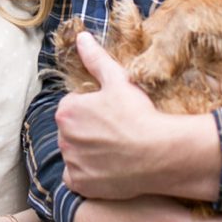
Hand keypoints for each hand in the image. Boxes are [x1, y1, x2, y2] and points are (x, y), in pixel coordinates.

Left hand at [55, 32, 221, 200]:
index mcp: (67, 111)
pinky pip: (78, 178)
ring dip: (89, 153)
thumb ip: (96, 59)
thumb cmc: (140, 114)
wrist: (159, 152)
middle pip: (72, 132)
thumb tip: (81, 37)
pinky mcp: (80, 184)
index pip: (73, 108)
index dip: (93, 110)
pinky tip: (110, 168)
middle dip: (88, 131)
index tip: (112, 114)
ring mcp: (71, 163)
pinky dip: (90, 175)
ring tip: (116, 150)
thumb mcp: (119, 81)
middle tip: (117, 132)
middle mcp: (62, 137)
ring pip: (76, 154)